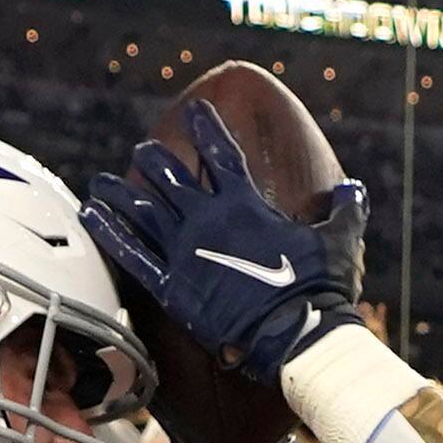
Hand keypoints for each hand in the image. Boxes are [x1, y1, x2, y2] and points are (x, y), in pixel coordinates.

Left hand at [78, 100, 367, 383]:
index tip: (195, 109)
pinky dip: (108, 232)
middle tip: (142, 149)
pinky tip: (90, 215)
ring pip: (142, 210)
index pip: (221, 154)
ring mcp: (185, 252)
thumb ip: (343, 210)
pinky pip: (131, 254)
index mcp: (244, 204)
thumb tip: (352, 189)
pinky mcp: (171, 286)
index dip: (208, 129)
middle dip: (154, 159)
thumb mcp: (339, 239)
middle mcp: (207, 220)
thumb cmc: (318, 288)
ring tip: (101, 180)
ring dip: (120, 192)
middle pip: (171, 177)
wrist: (294, 333)